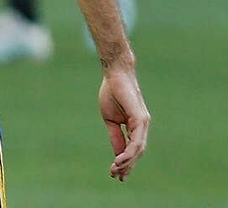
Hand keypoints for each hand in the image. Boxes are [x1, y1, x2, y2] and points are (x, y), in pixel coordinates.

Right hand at [99, 64, 149, 181]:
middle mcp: (142, 126)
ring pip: (138, 149)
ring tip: (116, 171)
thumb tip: (118, 153)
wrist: (115, 75)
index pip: (132, 148)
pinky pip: (136, 140)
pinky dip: (129, 152)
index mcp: (135, 126)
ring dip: (127, 162)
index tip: (116, 173)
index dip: (125, 161)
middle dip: (127, 166)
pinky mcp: (140, 119)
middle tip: (117, 177)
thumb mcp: (110, 119)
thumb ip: (116, 135)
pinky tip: (120, 160)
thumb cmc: (112, 93)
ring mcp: (143, 123)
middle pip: (137, 152)